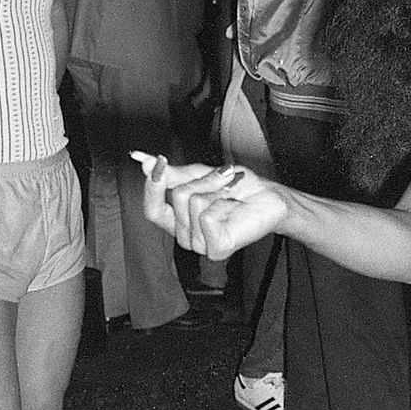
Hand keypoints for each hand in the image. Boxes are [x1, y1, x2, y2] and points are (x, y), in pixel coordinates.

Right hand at [131, 152, 286, 259]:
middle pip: (176, 198)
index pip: (151, 209)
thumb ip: (170, 174)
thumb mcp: (198, 176)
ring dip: (214, 190)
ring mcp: (201, 245)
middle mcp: (186, 237)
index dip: (153, 185)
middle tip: (222, 181)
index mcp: (178, 222)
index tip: (160, 161)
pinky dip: (222, 203)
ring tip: (229, 195)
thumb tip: (142, 160)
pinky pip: (206, 215)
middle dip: (200, 181)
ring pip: (191, 202)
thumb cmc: (237, 188)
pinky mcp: (215, 248)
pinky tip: (234, 209)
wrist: (268, 196)